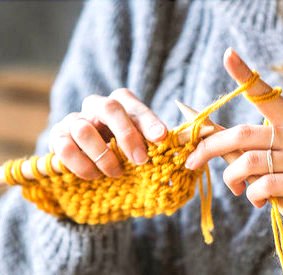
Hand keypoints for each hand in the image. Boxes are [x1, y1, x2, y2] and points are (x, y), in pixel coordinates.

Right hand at [49, 89, 167, 179]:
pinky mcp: (57, 138)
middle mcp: (96, 105)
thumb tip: (171, 141)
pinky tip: (96, 175)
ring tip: (117, 172)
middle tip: (141, 160)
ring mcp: (74, 120)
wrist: (94, 162)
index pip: (134, 105)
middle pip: (110, 108)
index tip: (161, 138)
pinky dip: (83, 165)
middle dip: (127, 136)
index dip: (149, 121)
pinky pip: (65, 149)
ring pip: (84, 129)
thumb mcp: (142, 142)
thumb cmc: (126, 149)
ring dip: (104, 156)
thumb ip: (155, 139)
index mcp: (121, 102)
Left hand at [185, 48, 282, 262]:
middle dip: (210, 148)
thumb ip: (252, 146)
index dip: (245, 75)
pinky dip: (252, 194)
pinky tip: (256, 199)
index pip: (266, 94)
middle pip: (243, 133)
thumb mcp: (281, 157)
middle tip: (192, 162)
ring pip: (249, 161)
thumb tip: (212, 138)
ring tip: (235, 188)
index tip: (227, 54)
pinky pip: (265, 185)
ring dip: (232, 178)